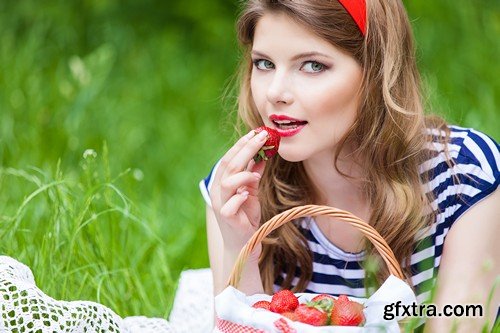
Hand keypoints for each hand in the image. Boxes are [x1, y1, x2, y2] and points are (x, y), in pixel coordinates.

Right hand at [210, 129, 269, 255]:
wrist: (244, 243)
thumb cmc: (246, 215)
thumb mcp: (252, 191)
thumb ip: (253, 174)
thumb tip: (263, 155)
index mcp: (222, 182)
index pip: (229, 158)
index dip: (242, 145)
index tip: (257, 133)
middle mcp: (218, 191)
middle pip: (229, 165)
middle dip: (246, 149)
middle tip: (262, 137)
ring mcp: (221, 205)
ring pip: (227, 182)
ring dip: (244, 174)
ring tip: (256, 175)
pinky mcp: (227, 218)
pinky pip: (230, 205)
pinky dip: (239, 197)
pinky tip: (247, 195)